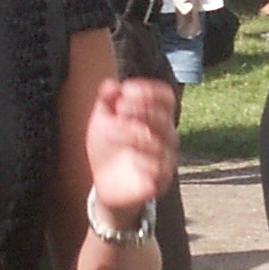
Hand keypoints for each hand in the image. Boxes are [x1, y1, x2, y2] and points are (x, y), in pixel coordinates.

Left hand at [85, 69, 177, 221]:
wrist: (104, 185)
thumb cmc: (108, 148)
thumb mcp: (102, 120)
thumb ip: (106, 100)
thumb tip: (112, 84)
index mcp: (155, 117)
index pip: (166, 98)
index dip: (150, 91)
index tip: (127, 90)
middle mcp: (165, 136)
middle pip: (164, 118)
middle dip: (142, 110)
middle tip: (120, 109)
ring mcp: (165, 159)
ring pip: (161, 143)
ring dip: (135, 133)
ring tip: (112, 131)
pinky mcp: (160, 181)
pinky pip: (161, 169)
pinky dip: (146, 161)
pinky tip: (131, 158)